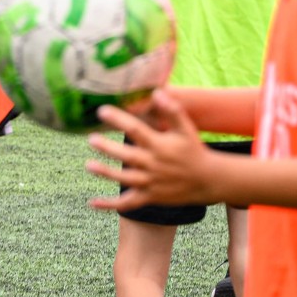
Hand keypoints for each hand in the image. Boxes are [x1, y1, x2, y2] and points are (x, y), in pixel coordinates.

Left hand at [85, 94, 227, 209]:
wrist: (208, 180)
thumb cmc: (194, 150)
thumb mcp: (186, 128)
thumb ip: (172, 110)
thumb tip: (156, 91)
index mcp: (159, 145)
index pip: (136, 130)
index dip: (119, 120)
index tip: (102, 111)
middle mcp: (153, 164)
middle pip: (127, 156)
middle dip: (108, 148)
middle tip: (91, 139)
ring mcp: (150, 183)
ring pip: (124, 179)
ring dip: (106, 173)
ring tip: (89, 165)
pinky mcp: (149, 197)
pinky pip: (127, 204)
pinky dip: (110, 205)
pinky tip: (92, 202)